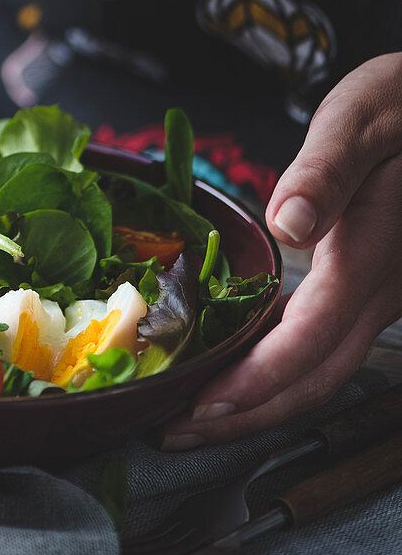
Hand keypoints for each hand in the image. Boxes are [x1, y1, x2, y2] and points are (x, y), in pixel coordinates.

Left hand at [162, 53, 401, 448]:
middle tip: (174, 434)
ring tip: (195, 420)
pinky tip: (238, 374)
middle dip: (246, 416)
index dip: (259, 380)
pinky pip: (325, 348)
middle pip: (316, 377)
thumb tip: (291, 223)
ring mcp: (383, 295)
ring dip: (260, 404)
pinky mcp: (373, 289)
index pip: (313, 335)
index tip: (203, 406)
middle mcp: (384, 289)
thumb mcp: (363, 120)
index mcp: (375, 253)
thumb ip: (328, 169)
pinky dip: (278, 373)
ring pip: (324, 371)